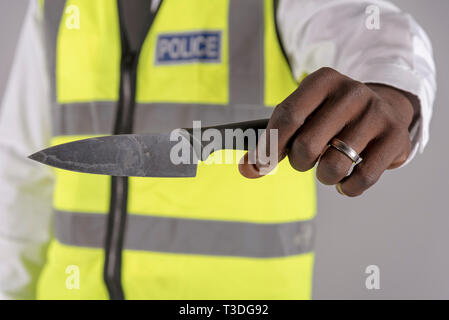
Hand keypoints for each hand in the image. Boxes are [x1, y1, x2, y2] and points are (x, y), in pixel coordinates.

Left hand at [239, 67, 415, 196]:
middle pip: (306, 146)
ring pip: (333, 166)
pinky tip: (347, 179)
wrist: (382, 110)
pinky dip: (346, 188)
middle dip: (299, 163)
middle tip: (306, 159)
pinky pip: (361, 180)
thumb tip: (246, 169)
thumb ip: (271, 142)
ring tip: (329, 166)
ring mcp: (377, 114)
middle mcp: (351, 92)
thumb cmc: (330, 117)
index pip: (287, 116)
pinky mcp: (396, 138)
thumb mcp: (301, 117)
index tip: (260, 166)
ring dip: (324, 176)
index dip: (270, 146)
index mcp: (322, 81)